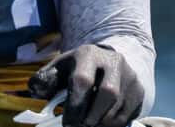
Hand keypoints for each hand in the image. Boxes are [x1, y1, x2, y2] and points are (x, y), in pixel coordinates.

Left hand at [28, 44, 144, 126]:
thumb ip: (44, 79)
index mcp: (88, 54)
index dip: (75, 105)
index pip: (83, 80)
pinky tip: (102, 121)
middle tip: (81, 125)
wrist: (105, 62)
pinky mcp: (139, 90)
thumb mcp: (58, 69)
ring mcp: (130, 76)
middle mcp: (114, 61)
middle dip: (92, 115)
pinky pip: (128, 114)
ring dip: (102, 121)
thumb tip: (35, 90)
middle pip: (108, 94)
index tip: (68, 122)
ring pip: (119, 107)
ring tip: (90, 122)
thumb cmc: (75, 69)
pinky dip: (113, 123)